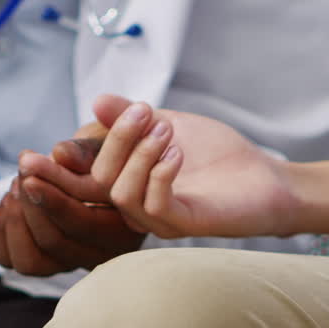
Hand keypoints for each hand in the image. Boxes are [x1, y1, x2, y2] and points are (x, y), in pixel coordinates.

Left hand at [0, 126, 145, 275]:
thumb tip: (61, 154)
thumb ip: (87, 151)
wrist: (102, 166)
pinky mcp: (43, 262)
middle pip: (55, 242)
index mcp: (125, 230)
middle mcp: (100, 255)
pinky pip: (10, 260)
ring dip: (15, 220)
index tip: (30, 164)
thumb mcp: (104, 144)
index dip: (54, 198)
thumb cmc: (108, 154)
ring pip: (30, 262)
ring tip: (17, 183)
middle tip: (24, 167)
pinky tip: (11, 199)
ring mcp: (70, 262)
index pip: (85, 225)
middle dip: (31, 202)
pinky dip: (2, 229)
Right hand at [66, 94, 301, 238]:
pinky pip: (153, 205)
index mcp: (125, 182)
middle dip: (115, 139)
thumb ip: (131, 116)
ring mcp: (157, 220)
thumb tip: (97, 102)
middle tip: (143, 110)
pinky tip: (177, 153)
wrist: (264, 176)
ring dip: (140, 153)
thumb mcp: (167, 123)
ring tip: (167, 131)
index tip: (73, 133)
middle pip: (96, 180)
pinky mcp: (183, 225)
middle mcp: (135, 206)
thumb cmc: (216, 154)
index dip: (64, 159)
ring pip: (120, 193)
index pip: (83, 173)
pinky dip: (160, 173)